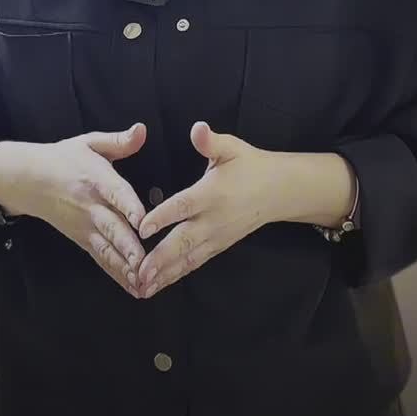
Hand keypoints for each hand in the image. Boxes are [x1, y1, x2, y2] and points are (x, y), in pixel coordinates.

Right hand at [25, 123, 148, 297]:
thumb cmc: (65, 158)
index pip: (114, 193)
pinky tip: (134, 288)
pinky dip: (117, 274)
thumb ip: (118, 141)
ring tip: (143, 282)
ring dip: (124, 267)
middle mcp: (90, 206)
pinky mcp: (82, 240)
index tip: (143, 220)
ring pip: (106, 249)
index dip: (128, 206)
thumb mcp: (89, 142)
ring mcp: (85, 226)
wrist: (29, 180)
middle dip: (128, 246)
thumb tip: (142, 129)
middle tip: (145, 262)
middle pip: (111, 227)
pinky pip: (101, 259)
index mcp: (95, 178)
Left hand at [135, 122, 275, 297]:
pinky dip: (176, 275)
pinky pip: (195, 263)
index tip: (142, 228)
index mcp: (212, 193)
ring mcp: (216, 236)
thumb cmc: (250, 165)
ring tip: (141, 288)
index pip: (184, 206)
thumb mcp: (232, 148)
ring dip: (165, 274)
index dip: (163, 217)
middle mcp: (213, 219)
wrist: (278, 191)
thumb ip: (211, 141)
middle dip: (160, 258)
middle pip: (184, 241)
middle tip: (138, 272)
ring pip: (188, 258)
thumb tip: (197, 128)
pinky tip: (158, 285)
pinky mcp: (218, 246)